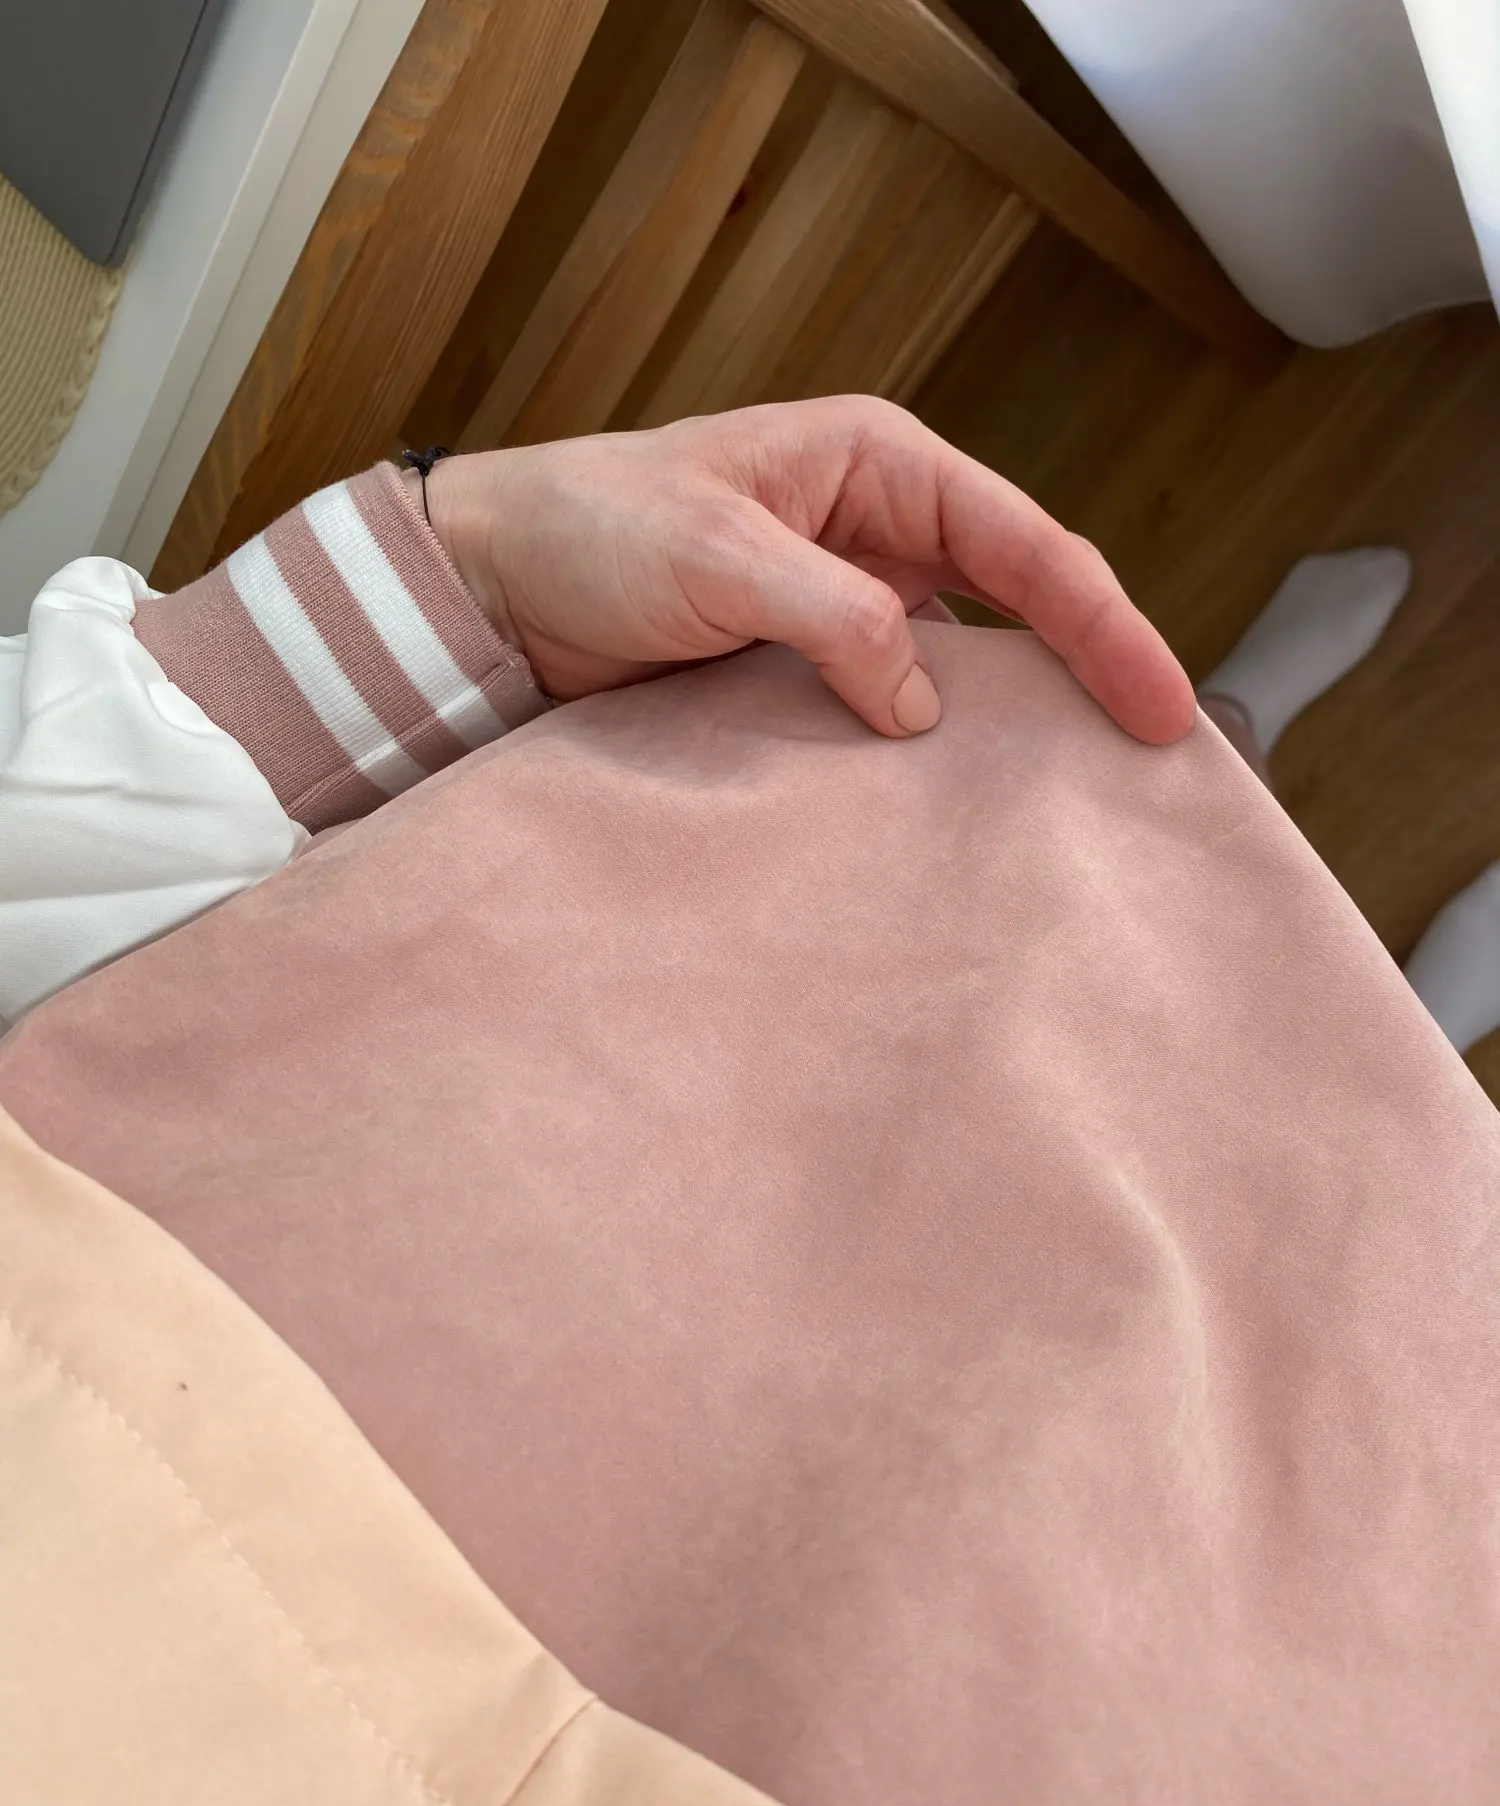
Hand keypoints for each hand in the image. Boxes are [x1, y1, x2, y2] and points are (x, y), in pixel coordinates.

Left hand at [416, 395, 1194, 743]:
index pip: (1026, 545)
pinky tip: (964, 805)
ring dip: (1017, 723)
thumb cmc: (589, 531)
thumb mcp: (717, 554)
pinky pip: (893, 711)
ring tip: (1085, 795)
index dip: (1104, 626)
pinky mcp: (804, 671)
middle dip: (1090, 672)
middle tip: (1157, 760)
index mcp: (879, 465)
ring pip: (966, 665)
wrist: (489, 590)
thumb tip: (926, 706)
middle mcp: (879, 529)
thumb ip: (834, 616)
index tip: (1160, 708)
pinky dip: (933, 755)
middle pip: (1020, 603)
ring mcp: (846, 604)